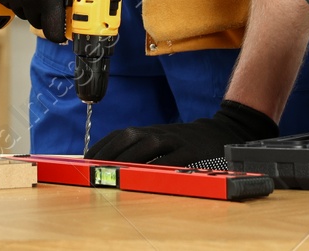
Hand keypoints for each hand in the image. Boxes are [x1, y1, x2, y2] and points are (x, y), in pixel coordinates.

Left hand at [86, 100, 279, 165]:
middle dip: (109, 152)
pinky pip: (174, 159)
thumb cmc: (186, 142)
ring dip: (129, 157)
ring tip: (113, 171)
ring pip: (149, 145)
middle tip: (93, 168)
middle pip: (129, 137)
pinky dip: (159, 167)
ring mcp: (177, 140)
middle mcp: (161, 132)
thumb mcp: (163, 140)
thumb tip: (111, 162)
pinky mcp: (193, 151)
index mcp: (151, 131)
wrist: (223, 132)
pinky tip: (147, 177)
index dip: (102, 145)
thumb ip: (142, 149)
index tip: (85, 159)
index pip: (120, 134)